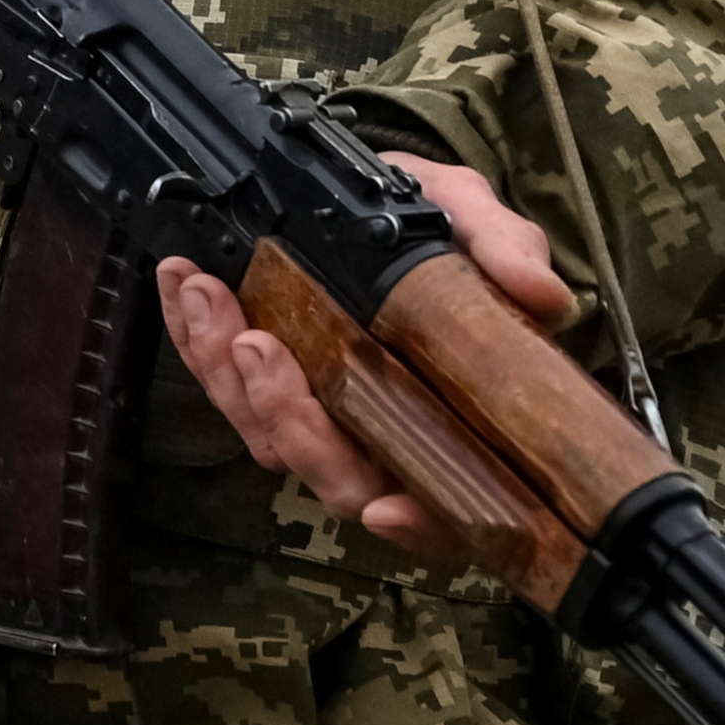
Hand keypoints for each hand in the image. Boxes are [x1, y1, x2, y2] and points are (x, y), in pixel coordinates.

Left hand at [151, 158, 575, 548]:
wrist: (390, 198)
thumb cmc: (445, 229)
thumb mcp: (479, 223)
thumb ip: (508, 252)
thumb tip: (543, 296)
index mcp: (454, 423)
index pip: (447, 510)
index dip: (421, 526)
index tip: (387, 511)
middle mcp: (384, 435)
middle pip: (335, 476)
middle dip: (287, 418)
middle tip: (256, 344)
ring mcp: (320, 413)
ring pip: (267, 434)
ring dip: (225, 372)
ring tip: (204, 294)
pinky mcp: (267, 379)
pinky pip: (226, 382)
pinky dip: (195, 338)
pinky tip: (181, 286)